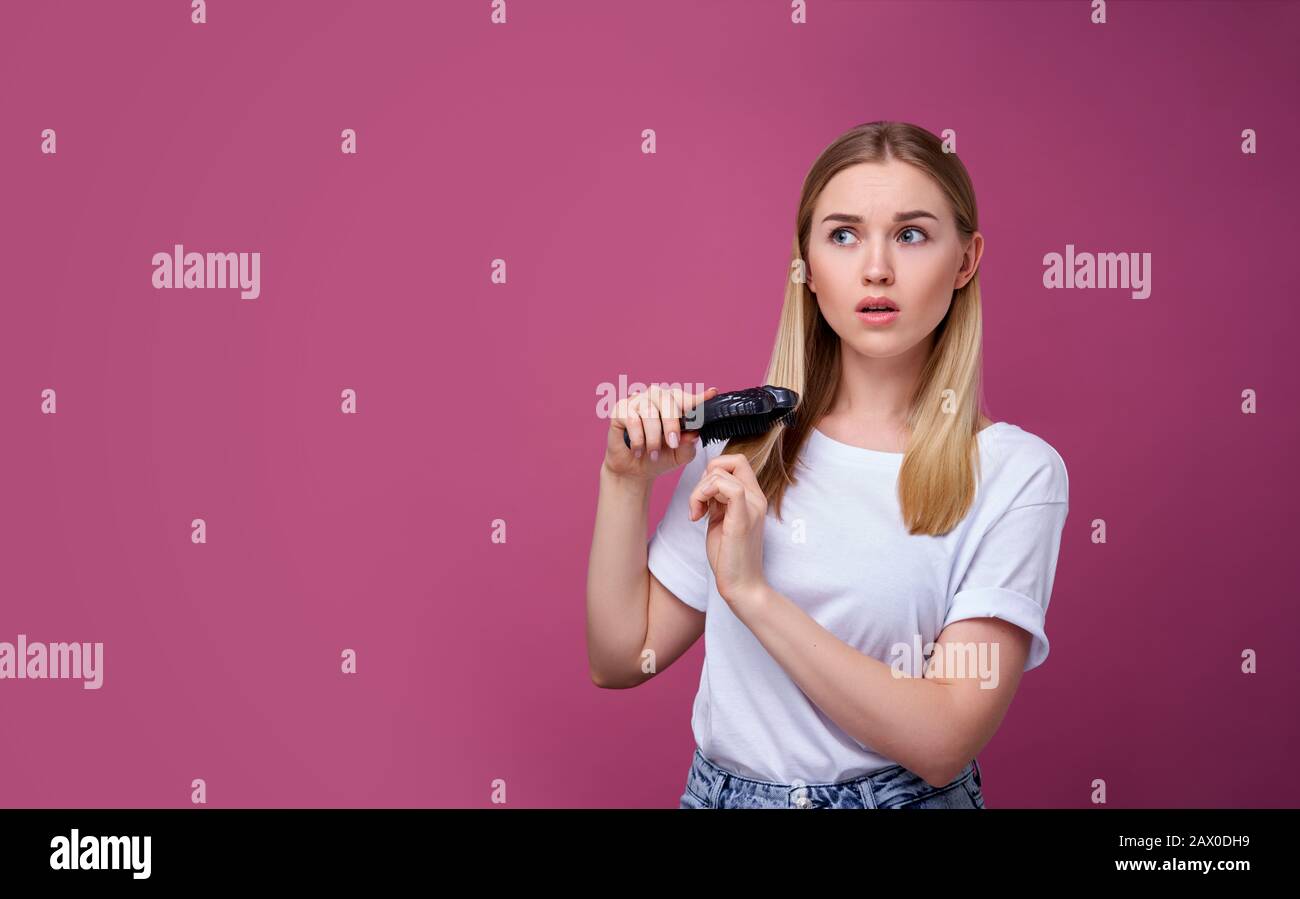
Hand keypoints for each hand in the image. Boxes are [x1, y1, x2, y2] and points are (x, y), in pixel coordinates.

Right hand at [603, 385, 718, 482]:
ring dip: (653, 437)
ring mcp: (637, 401)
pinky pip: (632, 419)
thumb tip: (693, 434)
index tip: (712, 394)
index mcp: (673, 404)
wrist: (634, 471)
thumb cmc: (658, 458)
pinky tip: (638, 450)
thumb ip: (689, 444)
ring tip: (652, 454)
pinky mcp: (620, 409)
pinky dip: (638, 438)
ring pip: (649, 412)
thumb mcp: (680, 455)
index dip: (698, 397)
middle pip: (667, 399)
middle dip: (672, 424)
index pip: (686, 398)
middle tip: (673, 443)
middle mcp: (655, 397)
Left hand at [688, 453, 768, 606]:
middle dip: (706, 475)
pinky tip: (698, 515)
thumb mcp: (720, 520)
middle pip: (733, 460)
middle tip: (698, 502)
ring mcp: (753, 507)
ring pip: (722, 473)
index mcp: (753, 498)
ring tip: (696, 514)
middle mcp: (757, 498)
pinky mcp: (744, 518)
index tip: (702, 496)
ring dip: (698, 491)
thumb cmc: (729, 557)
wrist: (741, 585)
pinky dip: (704, 494)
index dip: (714, 470)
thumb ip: (717, 500)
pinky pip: (729, 487)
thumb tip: (706, 482)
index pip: (737, 462)